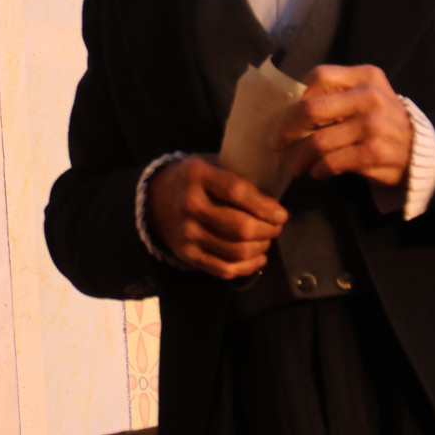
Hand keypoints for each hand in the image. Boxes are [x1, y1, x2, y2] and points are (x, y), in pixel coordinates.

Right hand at [146, 153, 285, 279]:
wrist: (153, 199)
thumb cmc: (192, 179)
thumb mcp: (209, 165)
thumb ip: (237, 177)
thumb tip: (274, 200)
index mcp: (198, 176)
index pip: (238, 192)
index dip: (266, 206)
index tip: (282, 213)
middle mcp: (190, 205)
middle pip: (241, 228)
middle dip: (268, 230)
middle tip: (276, 226)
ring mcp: (187, 233)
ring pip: (236, 251)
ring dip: (261, 248)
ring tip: (267, 240)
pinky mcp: (187, 255)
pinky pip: (224, 269)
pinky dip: (247, 267)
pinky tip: (258, 257)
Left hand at [280, 64, 412, 186]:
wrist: (422, 151)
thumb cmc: (382, 124)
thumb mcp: (365, 99)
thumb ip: (335, 97)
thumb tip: (285, 111)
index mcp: (366, 76)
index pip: (319, 76)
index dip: (296, 97)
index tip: (285, 116)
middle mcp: (371, 96)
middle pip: (311, 109)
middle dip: (286, 129)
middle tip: (276, 144)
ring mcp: (374, 124)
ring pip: (318, 141)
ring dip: (299, 157)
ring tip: (293, 166)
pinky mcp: (375, 151)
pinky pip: (332, 161)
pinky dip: (318, 170)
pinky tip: (317, 172)